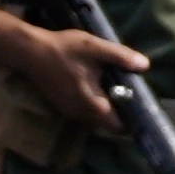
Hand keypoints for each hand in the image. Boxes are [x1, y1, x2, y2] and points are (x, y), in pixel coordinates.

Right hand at [2, 19, 147, 132]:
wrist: (30, 52)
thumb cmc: (63, 49)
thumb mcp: (94, 47)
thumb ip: (120, 57)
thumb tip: (145, 65)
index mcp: (91, 103)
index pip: (117, 126)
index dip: (132, 122)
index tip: (142, 112)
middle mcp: (79, 113)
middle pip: (107, 124)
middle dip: (121, 114)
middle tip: (131, 97)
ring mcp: (69, 112)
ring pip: (95, 120)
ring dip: (107, 110)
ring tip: (116, 91)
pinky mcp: (62, 107)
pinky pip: (84, 113)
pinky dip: (93, 106)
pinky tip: (97, 88)